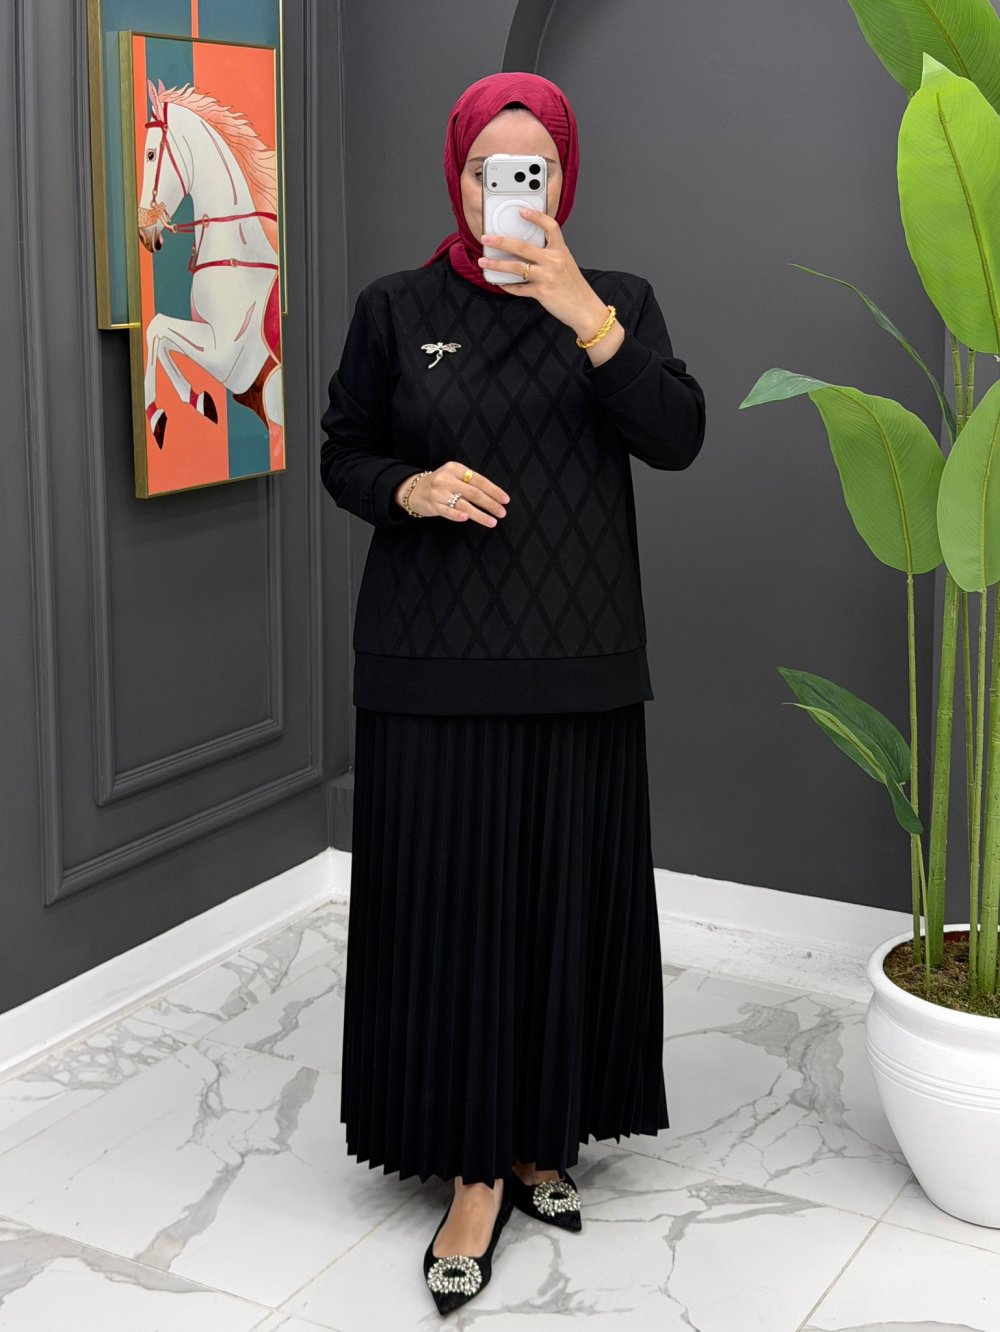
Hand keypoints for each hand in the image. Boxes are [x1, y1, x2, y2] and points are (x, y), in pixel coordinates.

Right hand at [396, 463, 508, 526]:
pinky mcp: (433, 505)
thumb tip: (495, 496)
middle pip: (473, 492)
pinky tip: (466, 518)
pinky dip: (457, 515)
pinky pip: (447, 511)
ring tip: (492, 521)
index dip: (493, 490)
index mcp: (455, 468)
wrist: (415, 490)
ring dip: (479, 514)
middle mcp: (446, 479)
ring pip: (463, 504)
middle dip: (490, 503)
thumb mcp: (454, 476)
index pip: (479, 480)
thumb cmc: (441, 484)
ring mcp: (438, 492)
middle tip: (502, 512)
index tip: (505, 500)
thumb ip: (470, 482)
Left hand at [477, 207, 612, 339]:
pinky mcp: (541, 292)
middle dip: (501, 241)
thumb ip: (550, 255)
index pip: (550, 227)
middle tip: (486, 238)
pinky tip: (500, 283)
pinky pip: (519, 288)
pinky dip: (507, 286)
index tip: (522, 211)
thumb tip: (527, 251)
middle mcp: (553, 261)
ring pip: (516, 267)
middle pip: (522, 246)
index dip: (536, 217)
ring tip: (484, 262)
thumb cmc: (574, 287)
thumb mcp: (566, 264)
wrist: (584, 308)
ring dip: (497, 264)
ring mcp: (547, 277)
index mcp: (561, 251)